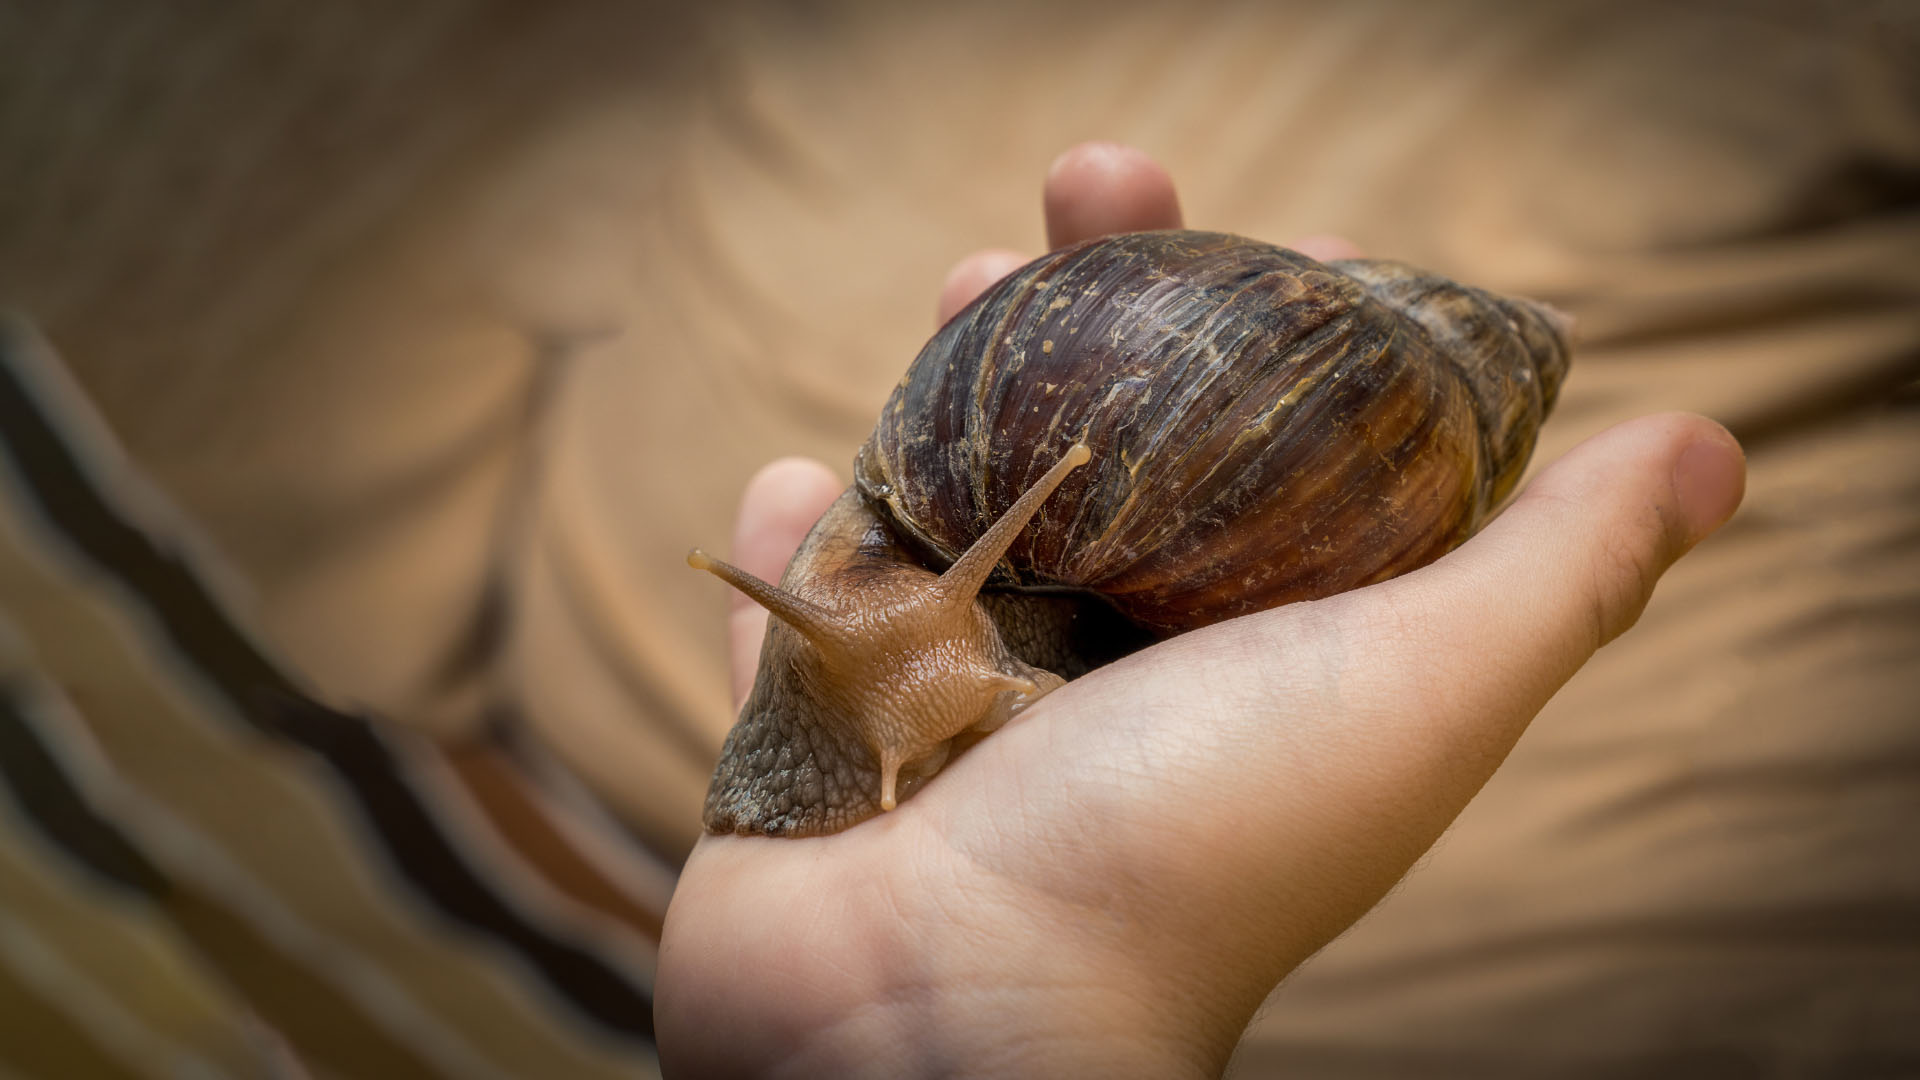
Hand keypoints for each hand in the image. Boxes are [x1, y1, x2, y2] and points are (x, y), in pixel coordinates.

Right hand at [657, 143, 1745, 1078]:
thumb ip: (1560, 570)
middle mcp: (1108, 676)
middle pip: (1102, 448)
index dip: (1288, 340)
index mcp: (1241, 657)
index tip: (1287, 245)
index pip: (1275, 464)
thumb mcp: (1416, 690)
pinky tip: (795, 482)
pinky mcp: (826, 730)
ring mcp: (958, 701)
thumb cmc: (1191, 855)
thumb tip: (1707, 445)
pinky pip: (804, 612)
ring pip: (950, 500)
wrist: (947, 1018)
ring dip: (948, 380)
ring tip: (958, 278)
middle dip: (1100, 302)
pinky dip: (796, 549)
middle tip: (1089, 191)